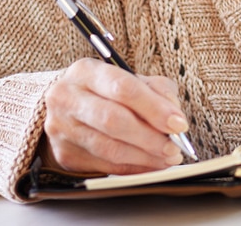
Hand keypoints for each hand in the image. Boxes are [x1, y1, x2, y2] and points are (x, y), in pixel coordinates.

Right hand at [42, 57, 189, 174]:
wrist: (64, 107)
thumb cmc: (104, 91)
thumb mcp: (129, 78)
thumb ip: (156, 90)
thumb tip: (174, 115)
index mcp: (86, 71)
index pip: (123, 88)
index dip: (154, 108)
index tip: (178, 124)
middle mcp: (68, 98)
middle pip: (114, 120)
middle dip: (150, 137)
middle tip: (174, 146)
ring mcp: (62, 128)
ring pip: (109, 148)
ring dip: (145, 156)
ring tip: (168, 157)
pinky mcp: (64, 154)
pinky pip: (105, 165)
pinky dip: (134, 167)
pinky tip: (151, 164)